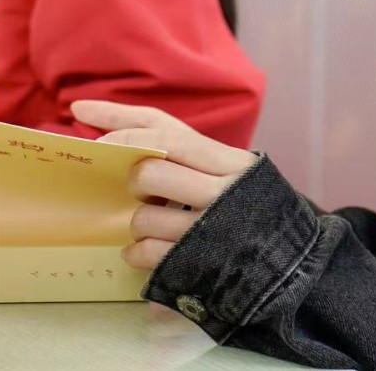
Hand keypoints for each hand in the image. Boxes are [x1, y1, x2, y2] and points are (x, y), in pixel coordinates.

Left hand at [71, 101, 256, 270]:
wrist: (296, 265)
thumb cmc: (248, 206)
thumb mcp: (229, 169)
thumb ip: (183, 149)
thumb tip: (108, 126)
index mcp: (229, 162)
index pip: (166, 131)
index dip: (120, 119)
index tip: (80, 110)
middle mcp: (224, 191)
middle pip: (150, 171)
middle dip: (132, 179)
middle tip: (137, 187)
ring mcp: (212, 230)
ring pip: (145, 217)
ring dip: (136, 222)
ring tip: (151, 224)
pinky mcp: (200, 264)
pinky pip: (148, 253)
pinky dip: (136, 252)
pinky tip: (141, 250)